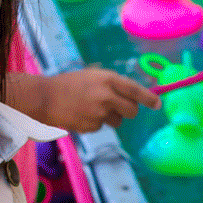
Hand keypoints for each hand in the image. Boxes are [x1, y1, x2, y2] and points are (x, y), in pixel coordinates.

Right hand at [39, 67, 160, 132]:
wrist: (45, 98)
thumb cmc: (68, 83)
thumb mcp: (92, 76)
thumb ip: (111, 84)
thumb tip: (131, 95)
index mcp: (107, 79)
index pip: (134, 90)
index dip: (148, 98)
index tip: (157, 104)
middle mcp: (106, 97)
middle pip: (132, 111)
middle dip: (129, 111)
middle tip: (119, 107)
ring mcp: (99, 114)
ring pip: (117, 121)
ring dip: (111, 117)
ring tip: (92, 108)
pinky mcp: (91, 127)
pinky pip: (101, 127)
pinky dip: (95, 123)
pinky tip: (82, 114)